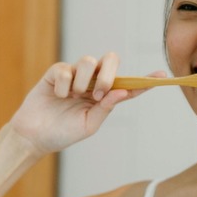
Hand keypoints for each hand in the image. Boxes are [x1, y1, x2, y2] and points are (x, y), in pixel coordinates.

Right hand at [9, 52, 163, 156]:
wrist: (34, 136)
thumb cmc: (62, 133)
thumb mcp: (89, 125)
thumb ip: (106, 107)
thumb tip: (123, 91)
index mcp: (103, 96)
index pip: (127, 84)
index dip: (145, 80)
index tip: (162, 76)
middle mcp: (91, 82)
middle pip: (110, 60)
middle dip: (109, 73)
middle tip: (99, 92)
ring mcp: (74, 75)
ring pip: (88, 60)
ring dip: (84, 80)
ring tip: (75, 95)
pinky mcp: (56, 73)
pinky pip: (65, 68)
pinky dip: (63, 85)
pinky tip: (58, 96)